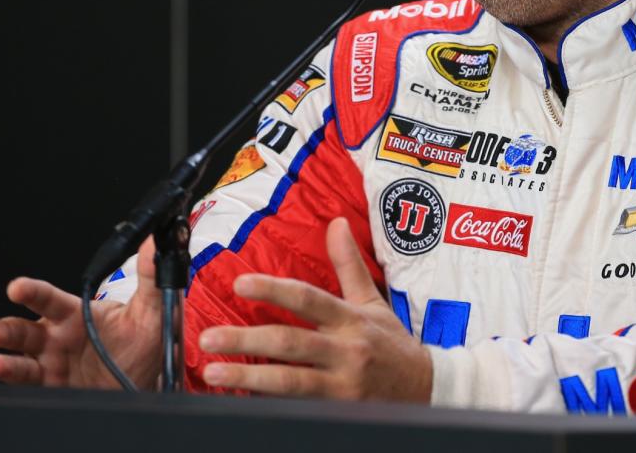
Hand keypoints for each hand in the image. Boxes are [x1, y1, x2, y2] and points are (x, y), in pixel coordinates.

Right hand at [0, 236, 163, 388]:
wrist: (146, 384)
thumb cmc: (143, 345)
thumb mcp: (152, 311)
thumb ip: (150, 277)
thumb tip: (152, 243)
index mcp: (77, 314)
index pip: (49, 299)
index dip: (31, 292)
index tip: (17, 288)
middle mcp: (58, 337)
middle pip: (24, 330)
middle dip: (5, 329)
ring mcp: (53, 363)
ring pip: (20, 357)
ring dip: (5, 358)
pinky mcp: (54, 387)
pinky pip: (29, 383)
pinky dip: (13, 379)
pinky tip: (4, 374)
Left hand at [198, 217, 431, 401]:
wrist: (428, 391)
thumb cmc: (393, 345)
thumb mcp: (373, 302)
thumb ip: (349, 265)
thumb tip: (337, 223)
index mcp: (350, 319)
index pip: (308, 299)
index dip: (274, 289)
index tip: (240, 283)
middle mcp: (345, 350)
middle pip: (291, 342)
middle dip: (246, 339)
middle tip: (208, 338)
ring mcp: (342, 386)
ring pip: (290, 381)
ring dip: (249, 376)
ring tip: (214, 372)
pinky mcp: (339, 411)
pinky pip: (299, 407)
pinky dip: (269, 404)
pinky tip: (242, 400)